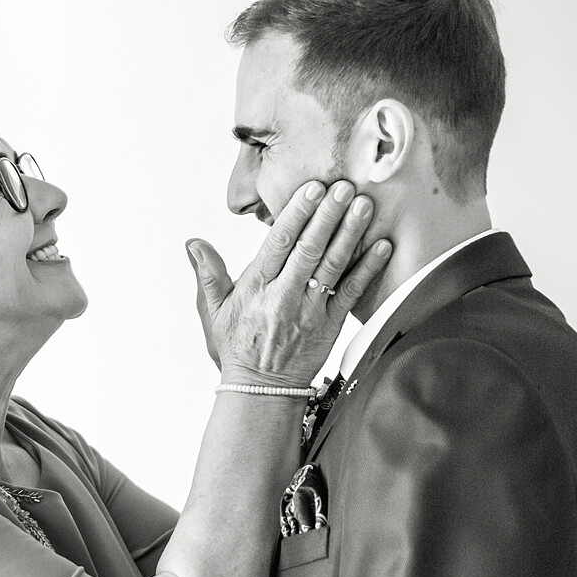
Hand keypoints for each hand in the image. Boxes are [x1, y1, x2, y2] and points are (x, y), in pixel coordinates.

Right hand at [185, 180, 391, 386]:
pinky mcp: (330, 326)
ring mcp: (310, 312)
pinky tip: (383, 246)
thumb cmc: (237, 347)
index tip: (312, 189)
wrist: (259, 390)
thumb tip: (193, 243)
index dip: (296, 215)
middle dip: (328, 216)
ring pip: (333, 267)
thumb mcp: (214, 310)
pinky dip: (368, 269)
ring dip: (351, 234)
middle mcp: (284, 297)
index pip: (277, 244)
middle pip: (309, 250)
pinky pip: (352, 294)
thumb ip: (208, 273)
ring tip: (364, 206)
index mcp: (256, 288)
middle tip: (344, 186)